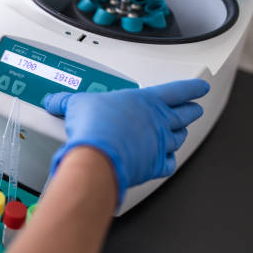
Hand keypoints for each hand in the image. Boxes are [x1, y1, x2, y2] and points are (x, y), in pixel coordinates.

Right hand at [43, 79, 209, 204]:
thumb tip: (53, 100)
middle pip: (184, 114)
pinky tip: (166, 160)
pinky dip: (170, 161)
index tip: (199, 87)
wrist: (98, 154)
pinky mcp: (155, 164)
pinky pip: (170, 163)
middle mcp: (157, 121)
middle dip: (190, 111)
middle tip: (192, 109)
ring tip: (179, 133)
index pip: (177, 90)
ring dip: (181, 135)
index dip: (191, 88)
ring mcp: (159, 143)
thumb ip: (66, 101)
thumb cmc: (95, 126)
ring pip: (179, 138)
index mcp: (145, 101)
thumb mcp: (77, 104)